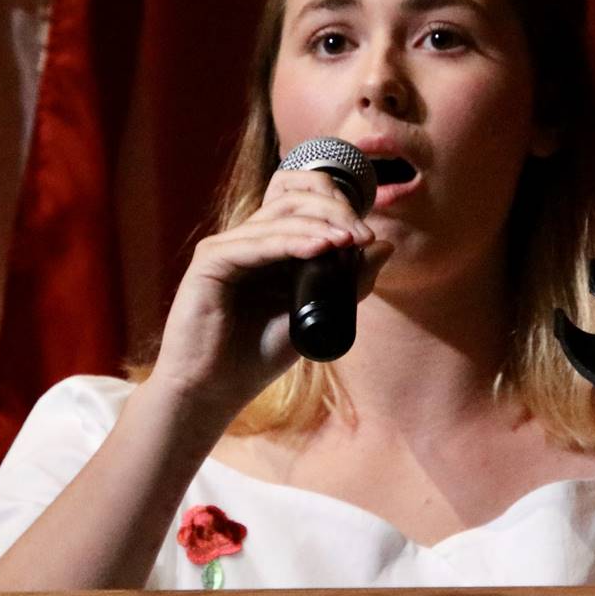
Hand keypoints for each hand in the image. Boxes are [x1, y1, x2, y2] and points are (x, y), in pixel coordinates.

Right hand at [149, 168, 393, 430]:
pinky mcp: (210, 262)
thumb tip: (384, 246)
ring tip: (350, 239)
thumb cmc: (255, 358)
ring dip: (319, 226)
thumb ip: (347, 283)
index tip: (369, 238)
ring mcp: (225, 248)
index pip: (304, 209)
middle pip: (292, 203)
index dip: (339, 212)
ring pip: (277, 219)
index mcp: (267, 249)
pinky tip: (321, 248)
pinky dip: (291, 242)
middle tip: (362, 235)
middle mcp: (245, 241)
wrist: (211, 392)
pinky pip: (255, 243)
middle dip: (334, 212)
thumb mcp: (315, 317)